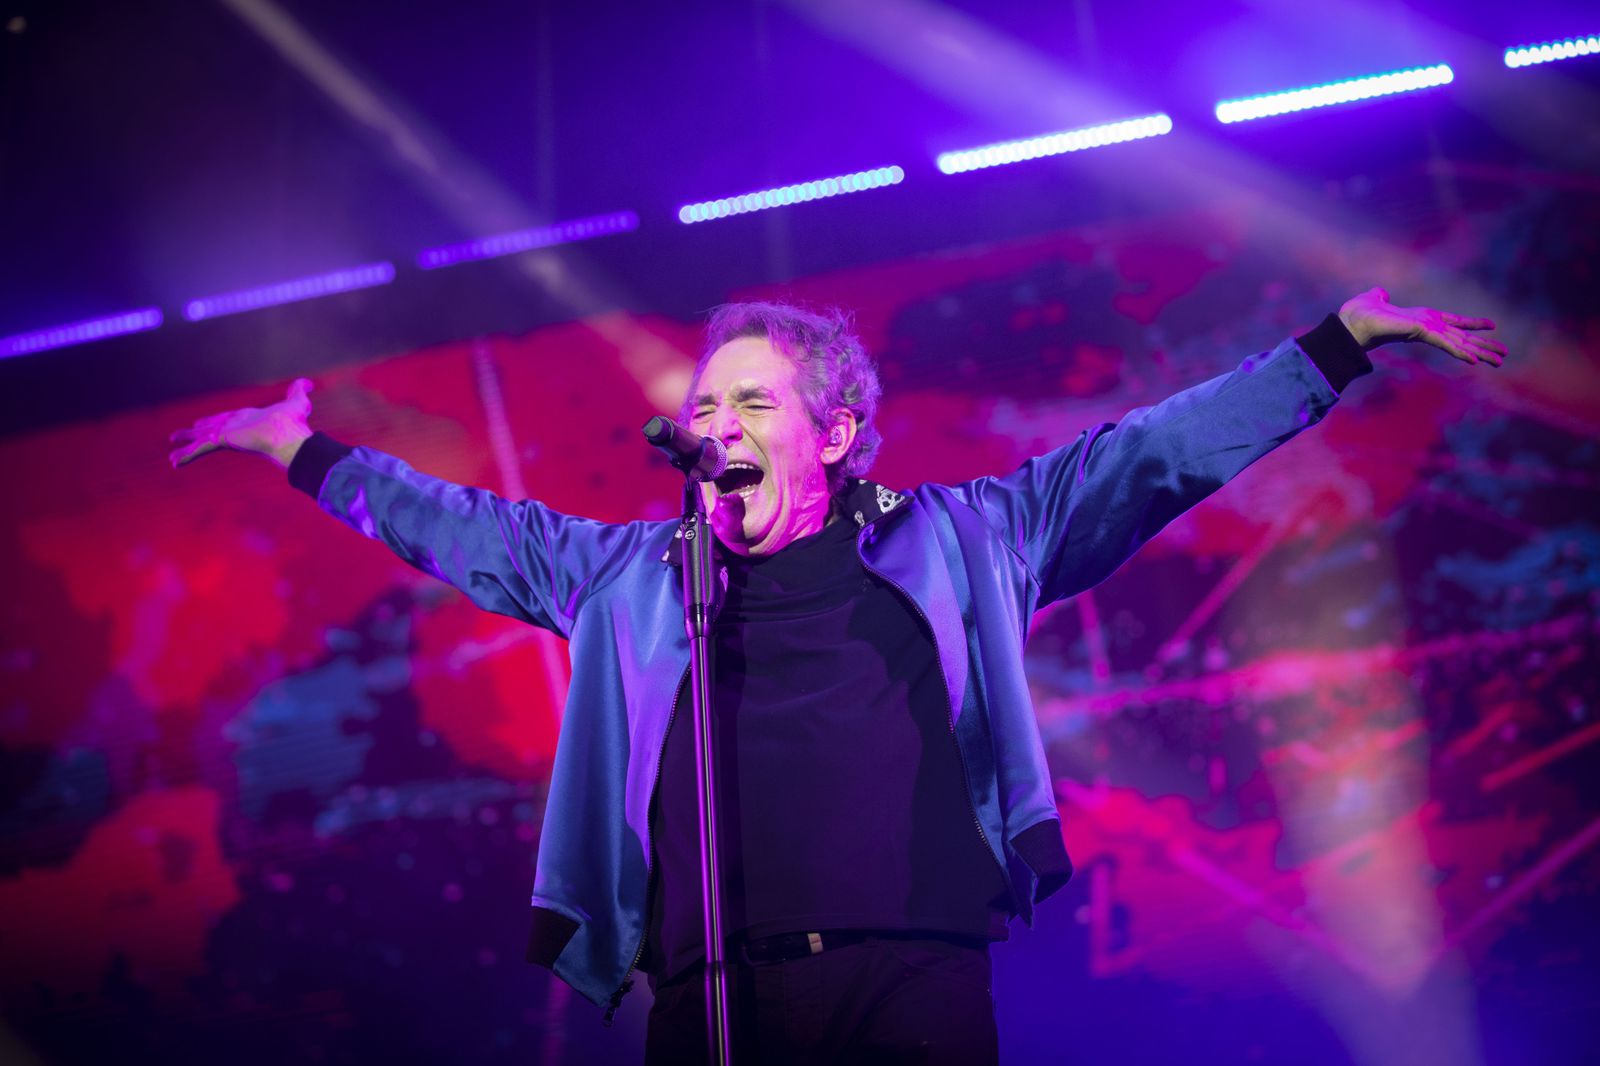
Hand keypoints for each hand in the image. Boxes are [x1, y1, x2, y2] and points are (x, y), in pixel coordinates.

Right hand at [169, 378, 314, 468]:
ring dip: (186, 446)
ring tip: (172, 455)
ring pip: (201, 441)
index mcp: (246, 420)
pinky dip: (187, 455)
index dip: (212, 421)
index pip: (225, 420)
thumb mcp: (297, 401)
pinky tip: (174, 462)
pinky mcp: (222, 441)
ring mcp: (227, 436)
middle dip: (193, 433)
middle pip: (208, 429)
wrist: (290, 437)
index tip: (201, 423)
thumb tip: (308, 383)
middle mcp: (234, 428)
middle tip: (179, 436)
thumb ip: (299, 390)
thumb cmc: (294, 423)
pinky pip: (200, 448)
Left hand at [1337, 288, 1505, 366]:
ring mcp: (1426, 331)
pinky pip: (1446, 344)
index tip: (1492, 327)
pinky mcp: (1421, 333)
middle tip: (1504, 355)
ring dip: (1481, 352)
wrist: (1350, 322)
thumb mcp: (1375, 300)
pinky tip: (1477, 360)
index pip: (1453, 322)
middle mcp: (1428, 327)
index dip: (1472, 324)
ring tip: (1500, 360)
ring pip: (1459, 344)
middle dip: (1484, 346)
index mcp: (1422, 319)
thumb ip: (1380, 297)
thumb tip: (1380, 293)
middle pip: (1462, 338)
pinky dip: (1461, 352)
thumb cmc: (1359, 314)